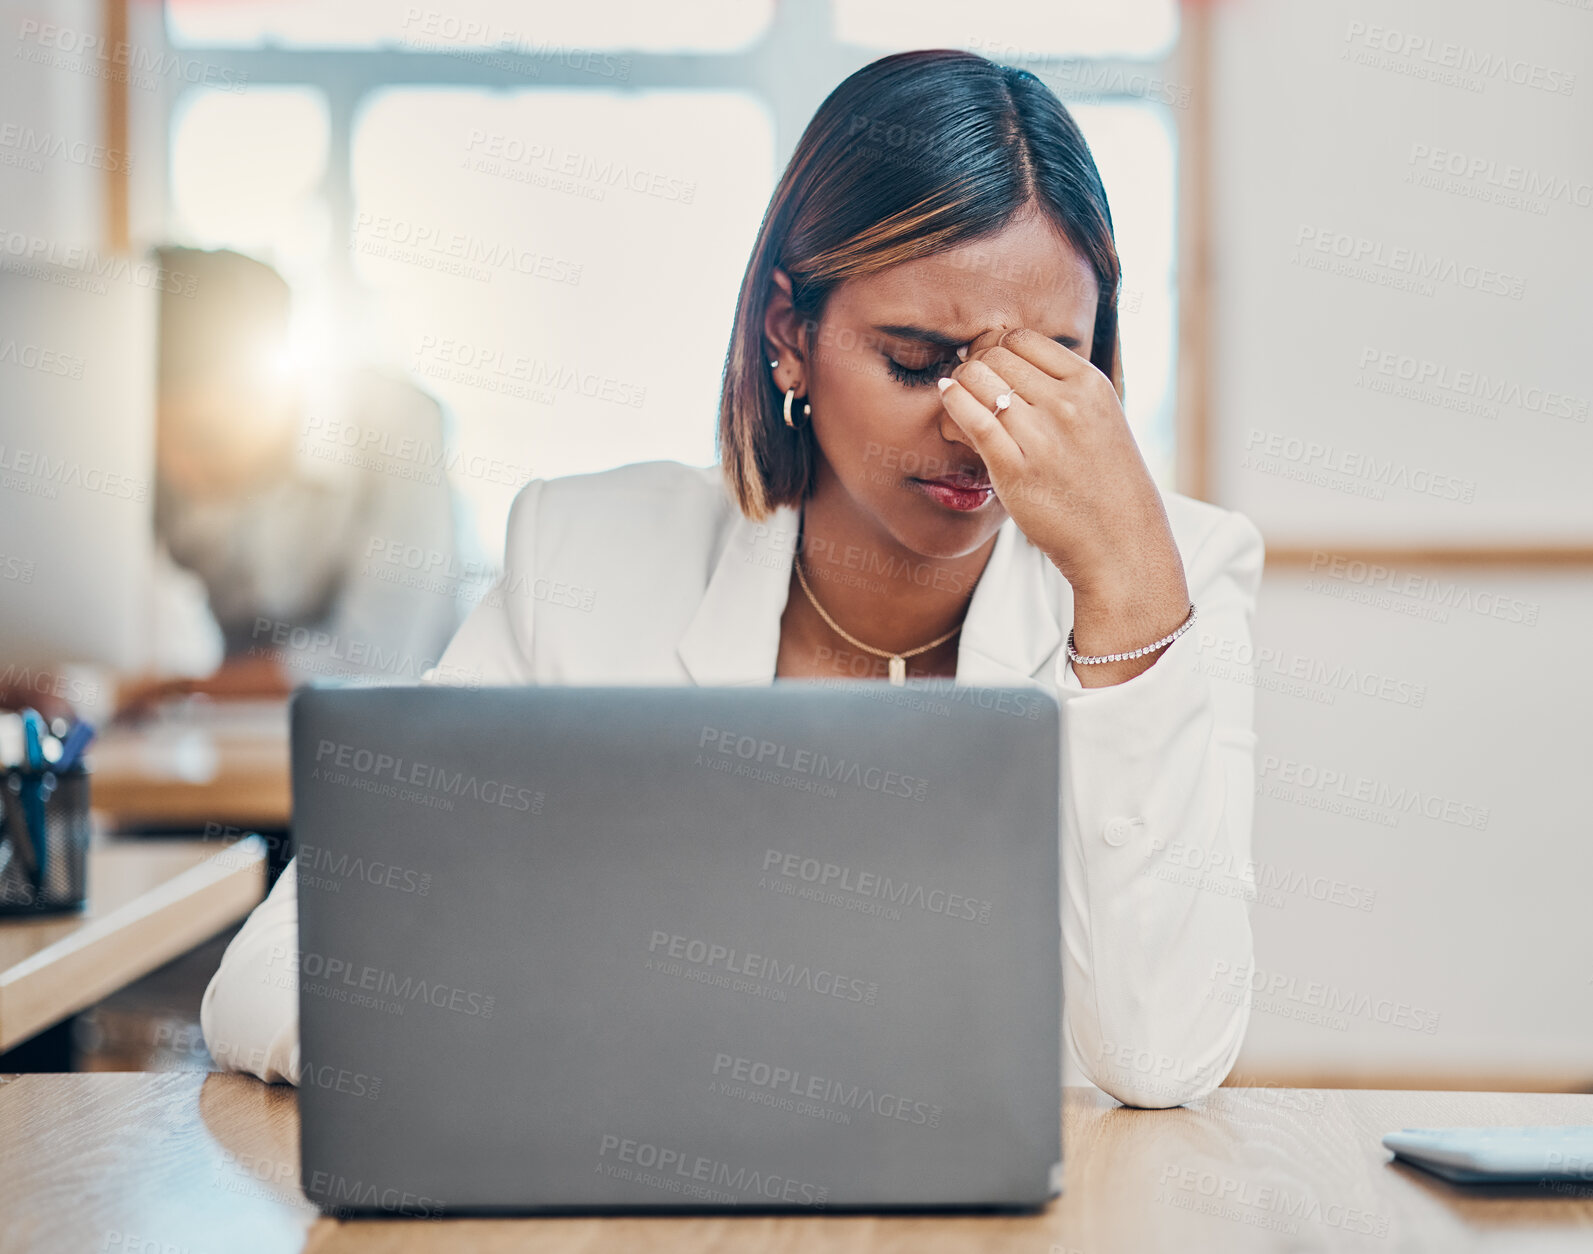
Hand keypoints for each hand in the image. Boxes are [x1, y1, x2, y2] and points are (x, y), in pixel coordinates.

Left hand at [937, 328, 1190, 681]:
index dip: (997, 347)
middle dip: (976, 365)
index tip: (990, 366)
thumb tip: (1004, 359)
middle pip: (996, 356)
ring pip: (979, 380)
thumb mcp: (1101, 421)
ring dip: (961, 384)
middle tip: (970, 384)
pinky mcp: (1016, 470)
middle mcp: (1067, 404)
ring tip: (959, 399)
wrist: (1122, 545)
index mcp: (1090, 385)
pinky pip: (971, 419)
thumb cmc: (1106, 486)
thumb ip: (1062, 390)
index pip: (1023, 338)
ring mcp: (1041, 436)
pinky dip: (952, 403)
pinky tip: (947, 399)